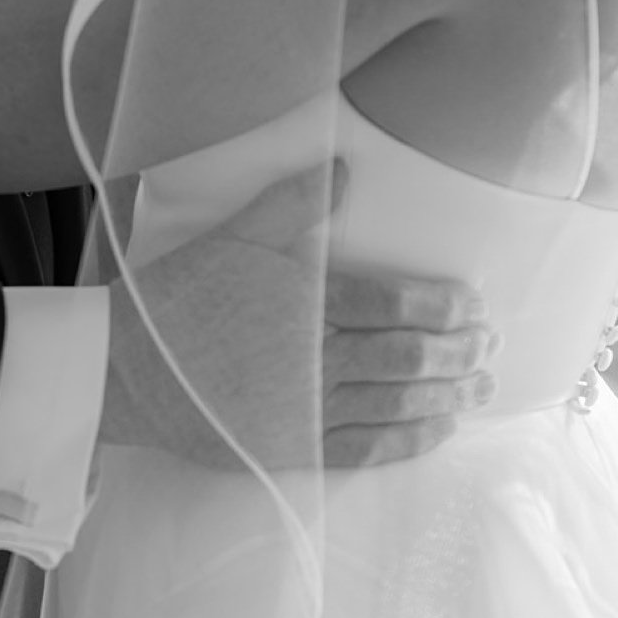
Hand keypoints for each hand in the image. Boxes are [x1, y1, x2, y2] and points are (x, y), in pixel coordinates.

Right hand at [99, 164, 494, 471]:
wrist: (125, 369)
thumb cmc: (179, 295)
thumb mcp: (234, 234)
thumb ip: (296, 203)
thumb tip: (347, 168)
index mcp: (308, 301)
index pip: (397, 303)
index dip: (444, 306)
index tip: (475, 304)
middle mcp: (317, 360)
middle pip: (408, 357)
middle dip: (459, 351)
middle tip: (492, 345)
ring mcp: (306, 412)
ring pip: (396, 405)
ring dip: (447, 396)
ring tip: (481, 389)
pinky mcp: (293, 450)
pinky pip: (367, 449)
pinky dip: (409, 441)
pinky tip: (437, 430)